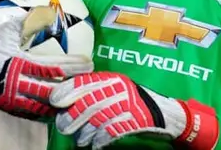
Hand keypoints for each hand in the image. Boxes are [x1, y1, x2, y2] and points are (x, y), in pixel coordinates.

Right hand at [0, 7, 93, 120]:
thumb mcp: (5, 29)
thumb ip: (28, 21)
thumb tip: (49, 9)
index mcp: (19, 64)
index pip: (53, 68)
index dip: (73, 67)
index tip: (89, 63)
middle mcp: (17, 84)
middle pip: (54, 91)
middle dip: (74, 87)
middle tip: (90, 82)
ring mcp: (12, 99)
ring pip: (44, 105)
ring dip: (62, 101)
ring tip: (77, 96)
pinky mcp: (7, 107)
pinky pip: (31, 112)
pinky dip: (45, 110)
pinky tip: (56, 107)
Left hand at [50, 72, 218, 148]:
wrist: (166, 114)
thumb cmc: (133, 104)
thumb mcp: (114, 92)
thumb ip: (92, 93)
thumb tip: (61, 99)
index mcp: (112, 79)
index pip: (85, 81)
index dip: (67, 91)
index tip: (55, 101)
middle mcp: (120, 88)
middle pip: (88, 103)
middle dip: (72, 117)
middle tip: (64, 127)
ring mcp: (130, 104)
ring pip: (98, 119)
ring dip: (85, 133)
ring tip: (81, 139)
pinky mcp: (137, 121)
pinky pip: (112, 131)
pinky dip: (101, 140)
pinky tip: (97, 144)